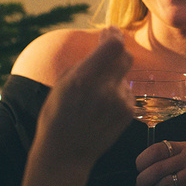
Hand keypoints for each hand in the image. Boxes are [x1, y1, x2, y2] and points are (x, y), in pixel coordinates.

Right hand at [36, 28, 133, 167]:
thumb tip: (104, 42)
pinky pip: (127, 92)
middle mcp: (105, 89)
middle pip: (125, 56)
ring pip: (124, 76)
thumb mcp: (62, 84)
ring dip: (114, 77)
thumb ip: (85, 63)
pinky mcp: (128, 113)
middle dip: (117, 52)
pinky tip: (101, 107)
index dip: (113, 35)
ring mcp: (119, 102)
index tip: (110, 31)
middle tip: (106, 51)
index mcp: (84, 79)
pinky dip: (117, 93)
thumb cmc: (57, 116)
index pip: (113, 46)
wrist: (65, 154)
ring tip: (94, 95)